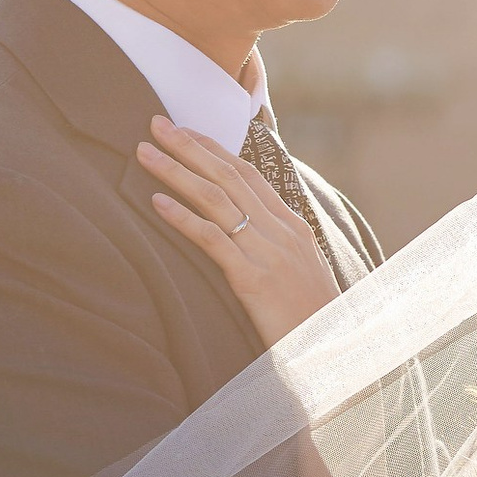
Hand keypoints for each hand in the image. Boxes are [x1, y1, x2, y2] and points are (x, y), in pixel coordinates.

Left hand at [138, 116, 338, 346]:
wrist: (332, 353)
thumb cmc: (311, 321)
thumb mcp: (299, 273)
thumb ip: (275, 247)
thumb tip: (247, 230)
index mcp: (292, 225)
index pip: (248, 174)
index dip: (214, 149)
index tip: (185, 130)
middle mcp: (281, 231)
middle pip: (228, 176)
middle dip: (189, 147)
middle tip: (156, 123)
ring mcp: (268, 253)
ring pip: (216, 200)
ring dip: (176, 172)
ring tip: (144, 153)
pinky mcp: (253, 280)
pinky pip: (212, 240)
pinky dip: (183, 217)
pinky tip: (156, 203)